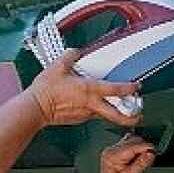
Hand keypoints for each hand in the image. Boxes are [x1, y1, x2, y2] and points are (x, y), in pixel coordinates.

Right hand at [26, 49, 142, 126]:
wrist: (35, 108)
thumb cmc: (46, 91)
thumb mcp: (57, 66)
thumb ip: (69, 56)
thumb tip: (75, 52)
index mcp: (89, 90)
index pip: (116, 90)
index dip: (129, 88)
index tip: (137, 86)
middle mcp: (91, 105)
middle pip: (117, 115)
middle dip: (130, 117)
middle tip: (138, 115)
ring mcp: (85, 114)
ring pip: (105, 115)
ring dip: (114, 113)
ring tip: (120, 109)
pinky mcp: (78, 120)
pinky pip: (92, 116)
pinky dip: (97, 112)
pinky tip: (94, 106)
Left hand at [91, 134, 155, 172]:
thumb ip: (139, 165)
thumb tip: (149, 154)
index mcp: (111, 156)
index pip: (131, 146)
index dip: (145, 147)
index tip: (154, 151)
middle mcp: (112, 151)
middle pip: (133, 140)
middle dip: (144, 148)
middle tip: (150, 160)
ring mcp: (115, 151)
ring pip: (133, 142)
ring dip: (142, 149)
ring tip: (144, 162)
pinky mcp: (120, 154)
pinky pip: (132, 147)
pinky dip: (139, 151)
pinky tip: (140, 160)